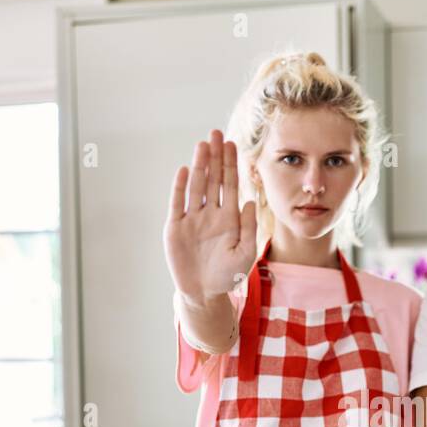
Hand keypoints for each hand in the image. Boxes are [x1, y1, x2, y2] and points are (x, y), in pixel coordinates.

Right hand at [163, 129, 256, 300]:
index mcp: (229, 219)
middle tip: (216, 133)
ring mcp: (193, 219)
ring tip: (203, 145)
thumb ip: (249, 228)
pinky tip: (185, 170)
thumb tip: (251, 201)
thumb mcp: (245, 253)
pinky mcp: (176, 227)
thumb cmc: (227, 276)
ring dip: (200, 166)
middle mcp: (211, 214)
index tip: (233, 144)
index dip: (231, 165)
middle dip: (215, 157)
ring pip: (197, 186)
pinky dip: (180, 187)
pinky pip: (178, 203)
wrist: (204, 293)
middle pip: (213, 179)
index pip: (230, 185)